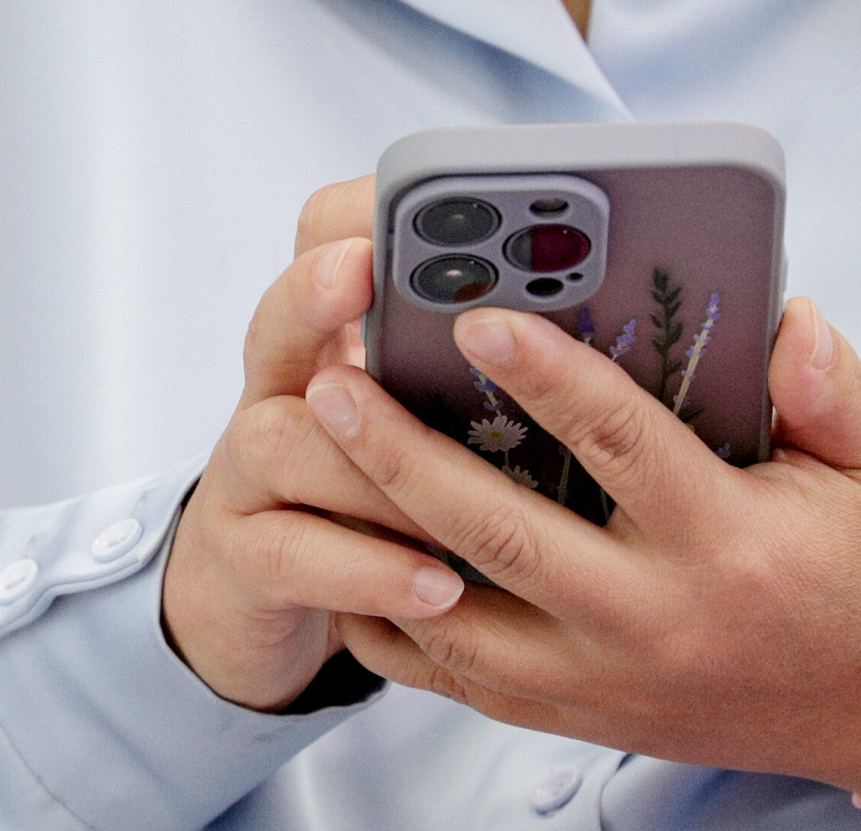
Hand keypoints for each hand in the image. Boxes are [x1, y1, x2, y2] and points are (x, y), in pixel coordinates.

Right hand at [162, 177, 463, 711]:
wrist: (264, 598)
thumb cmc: (376, 499)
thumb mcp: (432, 425)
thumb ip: (487, 379)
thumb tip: (616, 336)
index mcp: (340, 345)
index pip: (323, 244)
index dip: (356, 217)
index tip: (410, 203)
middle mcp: (284, 394)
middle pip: (278, 324)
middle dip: (320, 294)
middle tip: (365, 273)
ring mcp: (248, 476)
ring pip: (283, 439)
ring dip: (375, 459)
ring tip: (454, 482)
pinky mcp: (243, 559)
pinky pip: (291, 555)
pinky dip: (367, 569)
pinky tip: (438, 586)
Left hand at [307, 297, 860, 811]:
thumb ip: (833, 390)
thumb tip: (788, 318)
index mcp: (731, 543)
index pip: (619, 442)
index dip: (542, 373)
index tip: (476, 320)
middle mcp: (657, 620)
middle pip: (502, 534)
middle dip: (405, 457)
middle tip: (337, 387)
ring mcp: (612, 680)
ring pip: (463, 621)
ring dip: (383, 544)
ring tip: (326, 473)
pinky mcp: (590, 716)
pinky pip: (470, 685)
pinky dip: (404, 636)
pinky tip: (362, 579)